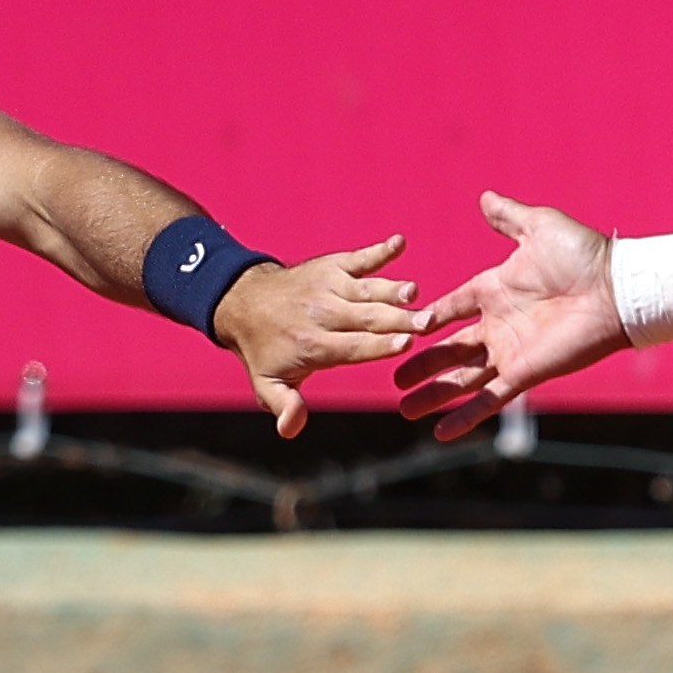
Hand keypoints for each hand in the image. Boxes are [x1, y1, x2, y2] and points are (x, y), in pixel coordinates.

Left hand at [212, 236, 423, 438]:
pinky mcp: (333, 266)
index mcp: (312, 345)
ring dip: (393, 289)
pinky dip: (379, 251)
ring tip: (416, 291)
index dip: (380, 346)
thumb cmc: (264, 350)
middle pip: (367, 317)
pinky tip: (400, 242)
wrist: (243, 302)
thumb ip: (284, 406)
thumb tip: (292, 430)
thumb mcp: (267, 384)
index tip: (406, 344)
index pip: (353, 346)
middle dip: (399, 319)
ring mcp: (329, 286)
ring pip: (367, 289)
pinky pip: (359, 258)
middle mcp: (323, 313)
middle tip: (430, 321)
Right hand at [395, 192, 623, 441]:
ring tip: (404, 410)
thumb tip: (485, 197)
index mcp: (494, 290)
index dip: (426, 320)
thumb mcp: (538, 227)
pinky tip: (439, 433)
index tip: (398, 328)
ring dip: (434, 395)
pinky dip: (465, 417)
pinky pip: (488, 400)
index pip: (450, 308)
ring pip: (462, 379)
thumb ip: (508, 216)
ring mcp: (510, 352)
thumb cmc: (583, 255)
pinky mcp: (524, 374)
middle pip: (450, 350)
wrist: (615, 289)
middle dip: (421, 365)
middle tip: (394, 377)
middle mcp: (498, 325)